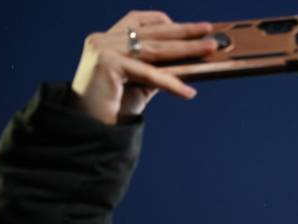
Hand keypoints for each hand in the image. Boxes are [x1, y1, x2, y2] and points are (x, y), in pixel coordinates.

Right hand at [71, 10, 216, 123]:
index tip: (189, 26)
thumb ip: (156, 70)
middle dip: (184, 32)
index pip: (137, 19)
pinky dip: (171, 83)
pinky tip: (188, 91)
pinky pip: (148, 73)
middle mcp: (102, 39)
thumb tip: (185, 62)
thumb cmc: (111, 109)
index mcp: (106, 39)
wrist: (89, 129)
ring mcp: (103, 48)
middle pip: (151, 32)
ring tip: (209, 49)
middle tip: (208, 31)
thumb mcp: (138, 84)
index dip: (164, 21)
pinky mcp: (107, 63)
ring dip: (186, 48)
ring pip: (154, 49)